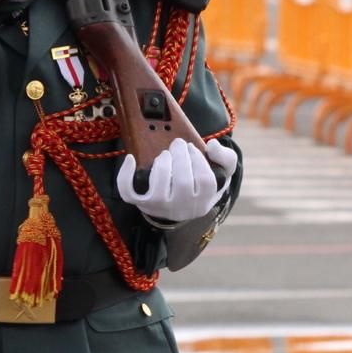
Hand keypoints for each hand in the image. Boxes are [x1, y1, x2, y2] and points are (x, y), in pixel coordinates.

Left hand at [116, 137, 235, 223]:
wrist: (181, 205)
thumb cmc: (200, 184)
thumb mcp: (221, 173)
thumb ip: (226, 157)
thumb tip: (212, 145)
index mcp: (204, 201)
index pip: (205, 181)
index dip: (199, 160)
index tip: (192, 148)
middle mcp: (183, 208)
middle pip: (183, 182)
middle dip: (180, 157)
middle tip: (178, 144)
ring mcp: (161, 208)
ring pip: (160, 188)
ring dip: (162, 164)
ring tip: (165, 155)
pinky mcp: (142, 204)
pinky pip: (129, 193)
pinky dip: (125, 176)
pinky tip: (130, 159)